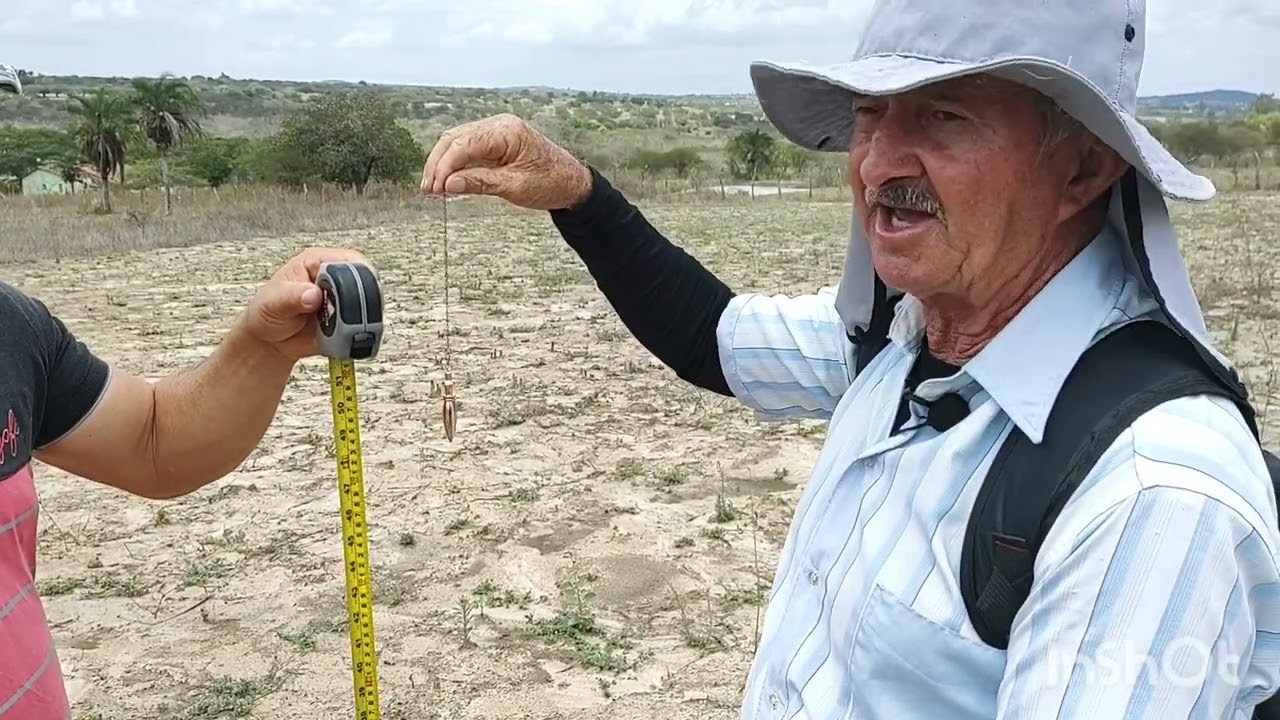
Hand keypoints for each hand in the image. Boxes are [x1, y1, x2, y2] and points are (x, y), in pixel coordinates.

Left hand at [237, 247, 371, 361]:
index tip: (342, 297)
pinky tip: (341, 337)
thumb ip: (291, 297)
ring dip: (358, 320)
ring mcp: (343, 299)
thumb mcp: (272, 302)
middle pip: (365, 282)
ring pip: (368, 305)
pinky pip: (363, 325)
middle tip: (343, 318)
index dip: (352, 277)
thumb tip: (312, 293)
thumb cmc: (266, 313)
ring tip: (337, 330)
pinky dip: (356, 332)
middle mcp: (334, 277)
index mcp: (317, 262)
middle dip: (358, 302)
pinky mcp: (348, 318)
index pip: (348, 261)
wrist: (269, 341)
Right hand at [421, 113, 593, 210]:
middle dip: (437, 164)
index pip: (463, 144)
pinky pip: (467, 149)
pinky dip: (454, 164)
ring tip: (432, 188)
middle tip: (428, 190)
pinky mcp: (494, 141)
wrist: (572, 182)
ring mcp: (495, 131)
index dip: (444, 166)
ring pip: (457, 142)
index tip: (435, 188)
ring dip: (442, 164)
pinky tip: (446, 180)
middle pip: (455, 139)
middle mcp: (498, 125)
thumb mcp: (515, 187)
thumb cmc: (550, 183)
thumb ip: (480, 183)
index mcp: (506, 131)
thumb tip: (448, 184)